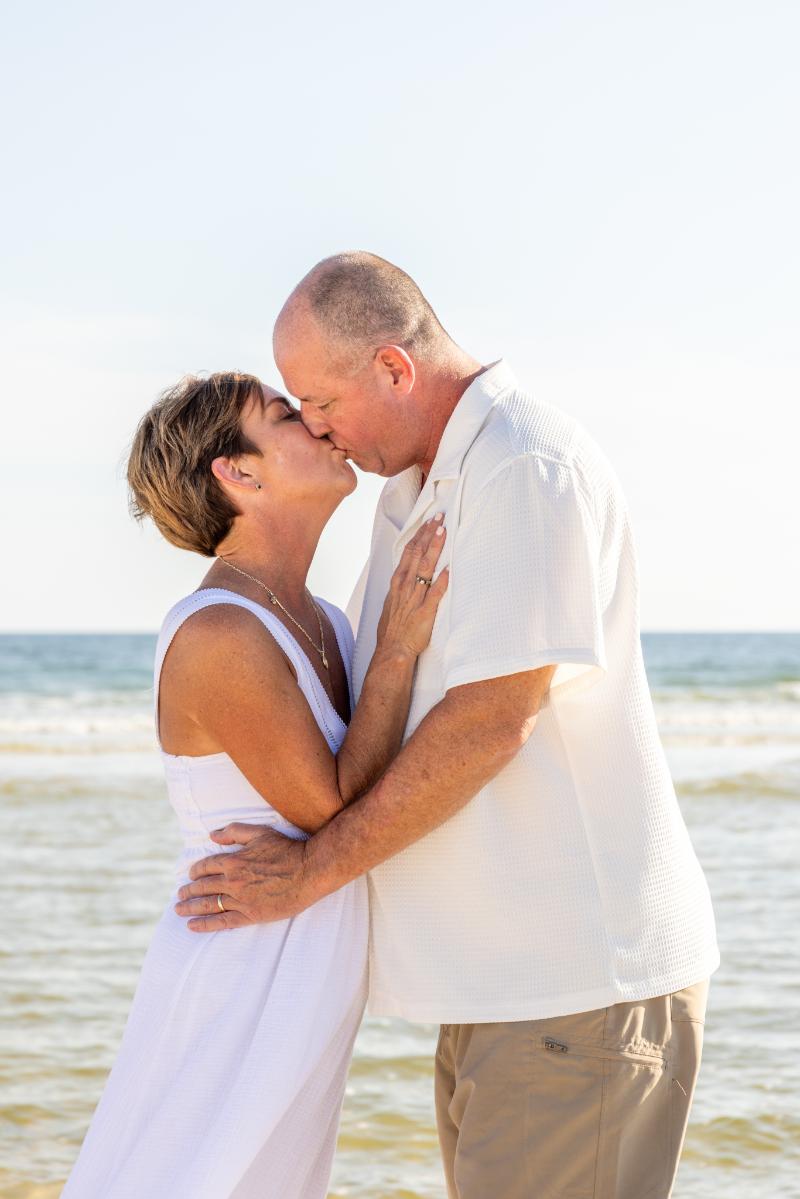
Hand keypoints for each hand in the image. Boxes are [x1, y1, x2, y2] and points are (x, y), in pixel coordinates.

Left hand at [173, 823, 313, 930]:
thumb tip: (211, 835)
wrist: (309, 871)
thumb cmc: (287, 850)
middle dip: (188, 891)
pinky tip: (192, 926)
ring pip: (208, 905)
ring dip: (190, 908)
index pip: (205, 866)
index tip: (190, 875)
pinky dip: (205, 924)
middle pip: (202, 887)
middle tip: (179, 896)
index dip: (195, 871)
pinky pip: (222, 921)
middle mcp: (233, 881)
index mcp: (233, 860)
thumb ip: (234, 832)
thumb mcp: (260, 833)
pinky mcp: (251, 915)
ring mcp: (241, 899)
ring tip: (179, 910)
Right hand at [376, 514, 448, 657]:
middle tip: (439, 518)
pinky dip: (442, 581)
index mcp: (398, 582)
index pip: (409, 552)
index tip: (429, 522)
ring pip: (426, 568)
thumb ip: (402, 586)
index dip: (420, 535)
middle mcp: (406, 586)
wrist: (393, 650)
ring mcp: (415, 598)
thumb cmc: (393, 628)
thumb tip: (409, 574)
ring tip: (443, 532)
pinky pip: (435, 594)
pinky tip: (449, 569)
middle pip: (417, 554)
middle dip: (428, 534)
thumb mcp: (393, 601)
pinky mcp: (426, 612)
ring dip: (435, 548)